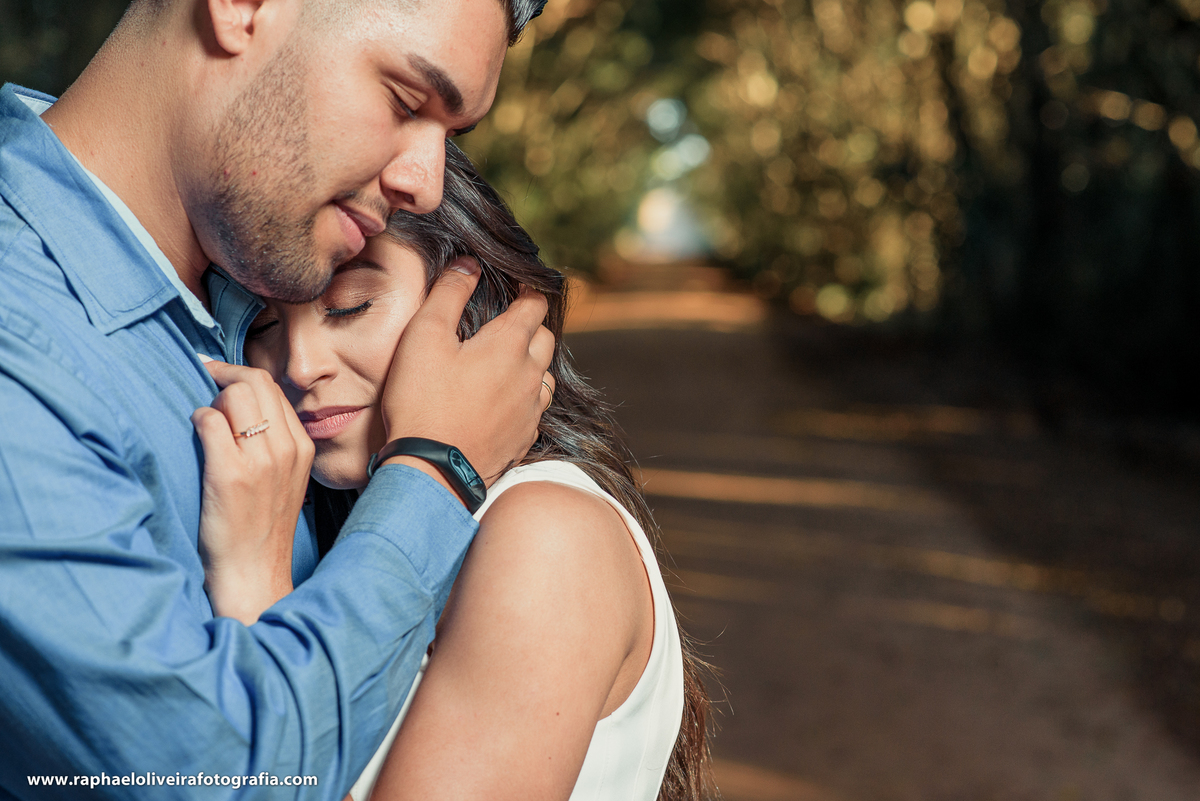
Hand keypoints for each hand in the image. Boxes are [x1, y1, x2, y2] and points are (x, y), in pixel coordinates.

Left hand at [191, 360, 314, 624]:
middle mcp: (286, 449)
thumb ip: (274, 443)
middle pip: (255, 383)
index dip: (240, 375)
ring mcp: (260, 461)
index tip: (218, 375)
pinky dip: (197, 420)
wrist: (254, 574)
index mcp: (301, 447)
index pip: (272, 387)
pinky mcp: (230, 475)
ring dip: (211, 400)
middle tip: (202, 381)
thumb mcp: (286, 481)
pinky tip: (194, 436)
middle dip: (223, 376)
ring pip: (234, 396)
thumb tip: (242, 405)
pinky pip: (209, 422)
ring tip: (203, 421)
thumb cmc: (260, 529)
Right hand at [378, 257, 554, 497]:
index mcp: (510, 344)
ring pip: (545, 375)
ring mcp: (531, 410)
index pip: (535, 304)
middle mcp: (531, 375)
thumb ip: (449, 293)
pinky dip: (524, 397)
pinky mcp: (524, 438)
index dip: (528, 290)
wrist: (432, 471)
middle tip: (507, 322)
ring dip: (531, 363)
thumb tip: (469, 264)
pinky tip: (501, 402)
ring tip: (504, 363)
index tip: (517, 286)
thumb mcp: (425, 336)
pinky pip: (535, 409)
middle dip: (531, 325)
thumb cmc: (423, 401)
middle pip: (546, 338)